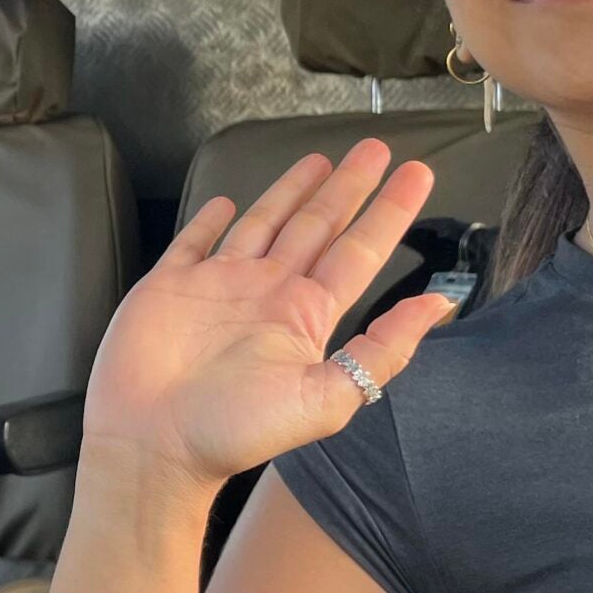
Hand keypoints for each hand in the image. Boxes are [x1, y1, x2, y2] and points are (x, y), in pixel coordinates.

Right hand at [80, 140, 453, 488]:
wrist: (153, 444)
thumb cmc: (234, 430)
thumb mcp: (326, 398)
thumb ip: (383, 350)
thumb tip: (440, 305)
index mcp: (306, 316)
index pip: (360, 250)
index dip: (389, 211)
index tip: (417, 173)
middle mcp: (268, 294)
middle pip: (317, 225)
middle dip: (348, 187)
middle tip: (375, 148)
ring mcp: (219, 285)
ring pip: (264, 222)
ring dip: (291, 192)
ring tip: (319, 161)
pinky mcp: (170, 283)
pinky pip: (196, 240)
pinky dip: (210, 219)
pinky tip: (225, 201)